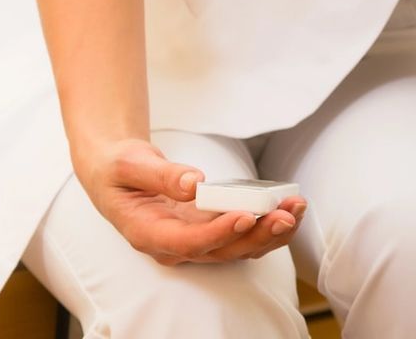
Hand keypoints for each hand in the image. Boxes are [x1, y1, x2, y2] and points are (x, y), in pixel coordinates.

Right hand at [78, 138, 304, 265]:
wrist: (118, 173)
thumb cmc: (119, 169)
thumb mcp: (129, 164)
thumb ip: (160, 175)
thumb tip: (193, 183)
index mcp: (148, 234)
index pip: (187, 243)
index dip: (218, 234)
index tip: (246, 217)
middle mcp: (175, 245)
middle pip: (221, 251)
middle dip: (257, 235)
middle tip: (286, 215)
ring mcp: (195, 239)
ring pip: (238, 246)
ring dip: (271, 232)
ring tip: (297, 208)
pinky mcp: (210, 228)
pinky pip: (243, 233)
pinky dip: (268, 223)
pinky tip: (290, 206)